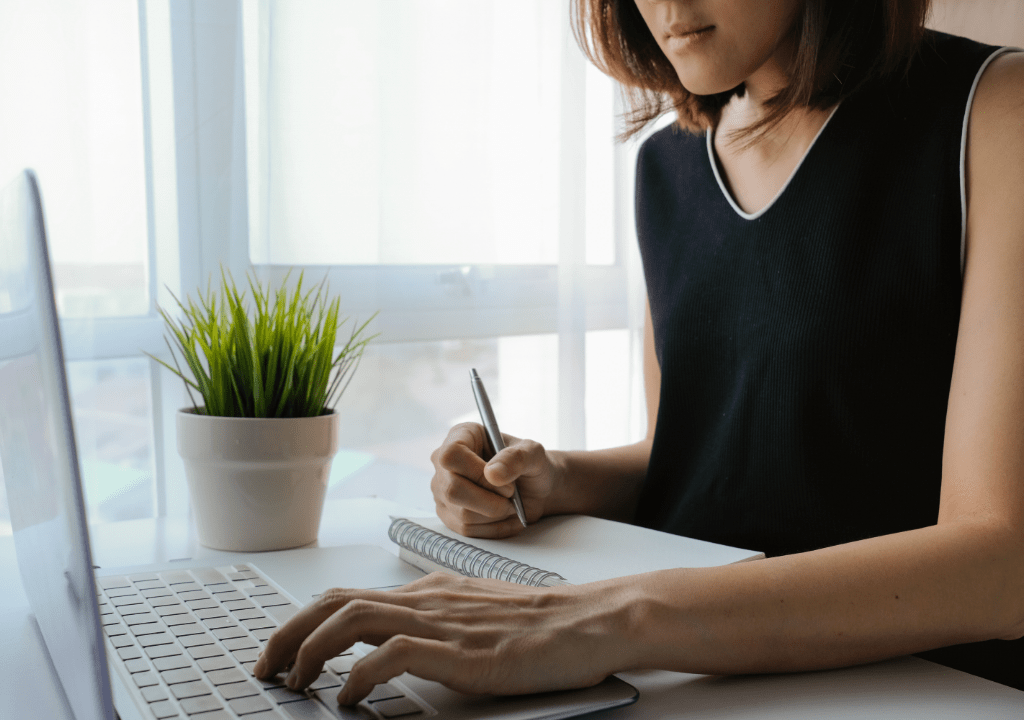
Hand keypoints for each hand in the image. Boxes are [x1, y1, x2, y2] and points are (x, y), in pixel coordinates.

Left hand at [252, 572, 626, 705]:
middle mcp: (427, 601)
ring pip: (353, 619)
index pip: (349, 596)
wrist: (588, 621)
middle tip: (266, 666)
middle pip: (337, 602)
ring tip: (292, 680)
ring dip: (310, 648)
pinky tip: (348, 696)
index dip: (305, 621)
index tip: (283, 650)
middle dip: (289, 632)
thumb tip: (399, 641)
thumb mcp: (477, 614)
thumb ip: (437, 621)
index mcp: (429, 593)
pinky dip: (360, 674)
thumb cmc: (542, 623)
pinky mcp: (461, 652)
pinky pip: (393, 654)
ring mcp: (442, 624)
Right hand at [430, 423, 560, 537]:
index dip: (475, 472)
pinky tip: (506, 516)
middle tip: (511, 494)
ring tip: (511, 504)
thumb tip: (492, 474)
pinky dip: (494, 527)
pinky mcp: (449, 514)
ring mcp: (443, 490)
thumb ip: (516, 458)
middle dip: (490, 500)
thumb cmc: (531, 465)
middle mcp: (444, 463)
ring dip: (495, 514)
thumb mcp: (533, 454)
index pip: (450, 455)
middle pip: (452, 489)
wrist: (534, 489)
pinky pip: (467, 529)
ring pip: (462, 514)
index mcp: (461, 436)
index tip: (501, 479)